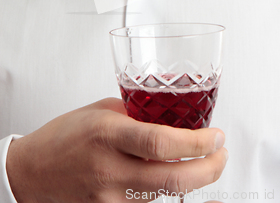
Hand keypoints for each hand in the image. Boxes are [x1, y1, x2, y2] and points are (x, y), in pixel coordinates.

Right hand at [6, 98, 227, 202]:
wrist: (32, 172)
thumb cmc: (65, 136)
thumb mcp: (102, 110)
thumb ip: (137, 114)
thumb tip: (171, 116)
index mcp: (108, 135)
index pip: (162, 143)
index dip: (197, 142)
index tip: (215, 135)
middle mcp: (110, 170)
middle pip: (175, 180)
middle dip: (209, 169)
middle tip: (221, 154)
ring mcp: (110, 198)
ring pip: (165, 194)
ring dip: (191, 178)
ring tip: (199, 160)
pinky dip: (166, 189)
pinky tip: (171, 174)